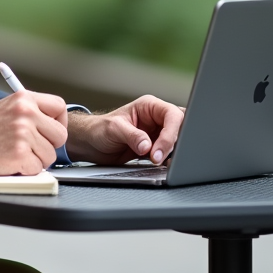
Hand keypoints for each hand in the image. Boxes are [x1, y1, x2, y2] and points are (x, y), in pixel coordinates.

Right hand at [0, 91, 68, 175]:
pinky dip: (25, 170)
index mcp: (23, 98)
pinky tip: (9, 162)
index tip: (51, 131)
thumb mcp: (5, 109)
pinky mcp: (19, 154)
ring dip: (35, 160)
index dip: (59, 122)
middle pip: (60, 135)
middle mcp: (25, 113)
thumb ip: (29, 112)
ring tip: (14, 154)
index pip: (59, 106)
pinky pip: (37, 169)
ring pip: (50, 156)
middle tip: (31, 148)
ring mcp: (23, 133)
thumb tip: (53, 124)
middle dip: (49, 145)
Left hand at [65, 95, 183, 164]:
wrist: (92, 144)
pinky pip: (170, 153)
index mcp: (149, 106)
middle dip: (175, 143)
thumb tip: (148, 146)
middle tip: (159, 158)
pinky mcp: (156, 147)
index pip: (172, 115)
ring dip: (173, 153)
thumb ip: (132, 136)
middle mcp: (157, 118)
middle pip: (180, 127)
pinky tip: (162, 166)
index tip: (157, 151)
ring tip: (160, 164)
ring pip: (178, 141)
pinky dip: (169, 160)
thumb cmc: (99, 129)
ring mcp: (158, 133)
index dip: (170, 134)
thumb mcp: (114, 129)